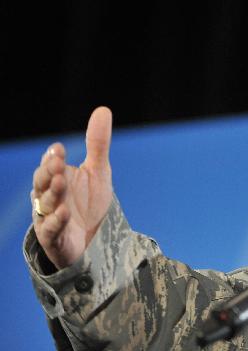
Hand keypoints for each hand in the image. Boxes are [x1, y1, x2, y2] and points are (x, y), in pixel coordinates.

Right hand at [31, 106, 113, 269]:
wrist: (94, 241)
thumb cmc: (90, 203)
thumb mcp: (98, 171)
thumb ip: (97, 144)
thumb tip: (103, 110)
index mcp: (56, 179)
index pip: (50, 165)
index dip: (52, 157)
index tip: (60, 149)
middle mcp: (49, 197)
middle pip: (42, 182)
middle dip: (49, 172)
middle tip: (58, 162)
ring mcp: (49, 218)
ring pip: (45, 204)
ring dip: (53, 193)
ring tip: (61, 181)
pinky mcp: (55, 239)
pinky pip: (51, 230)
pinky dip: (57, 221)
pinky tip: (65, 212)